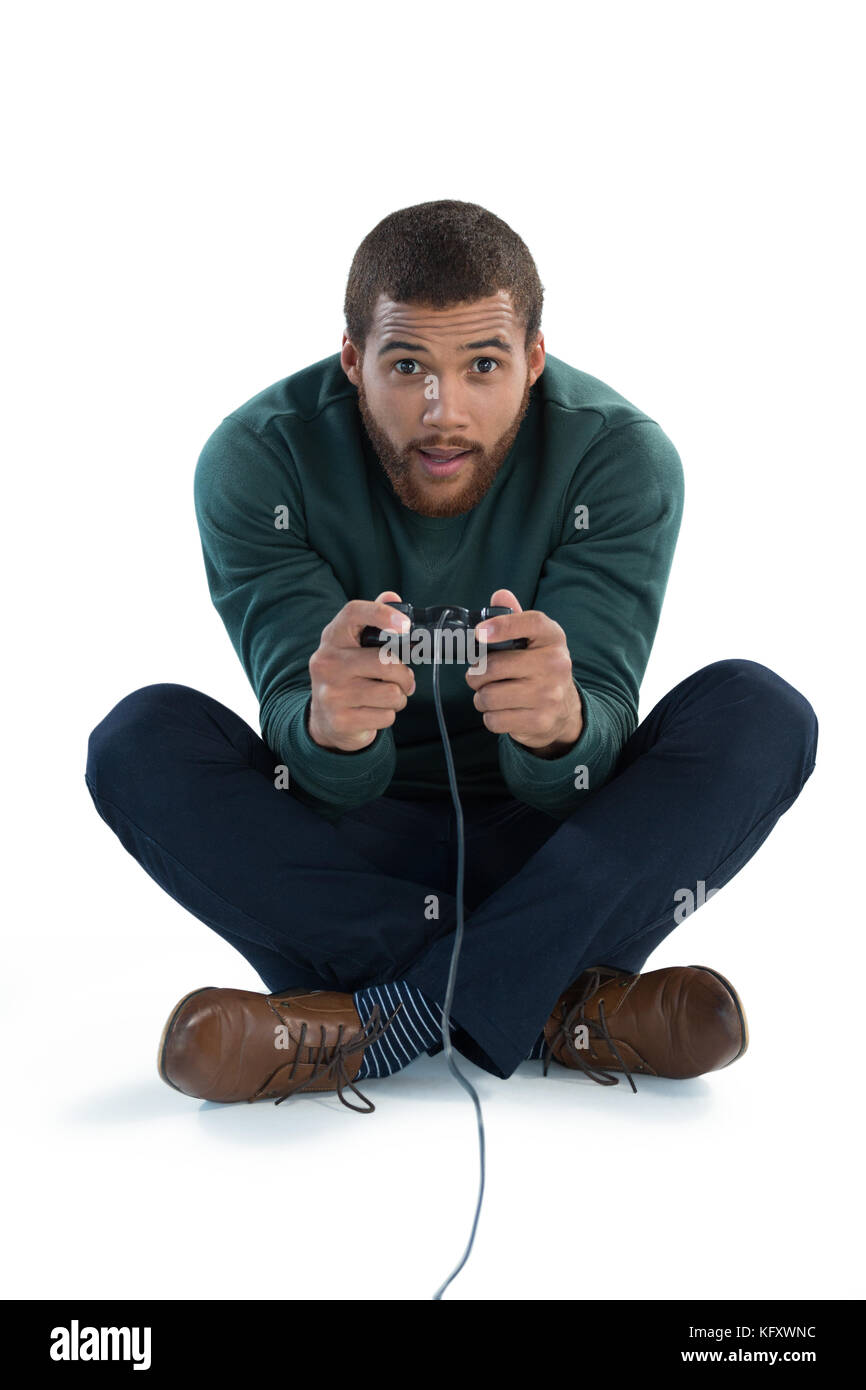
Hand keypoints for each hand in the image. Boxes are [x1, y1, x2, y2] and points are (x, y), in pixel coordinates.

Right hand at [307, 590, 415, 750]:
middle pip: (386, 661)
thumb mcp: (353, 647)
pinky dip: (388, 715)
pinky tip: (373, 712)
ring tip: (386, 697)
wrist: (325, 719)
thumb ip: (373, 622)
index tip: (405, 625)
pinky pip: (386, 716)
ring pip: (391, 692)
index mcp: (332, 638)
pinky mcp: (341, 720)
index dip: (382, 614)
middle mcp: (327, 662)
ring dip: (399, 698)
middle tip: (403, 680)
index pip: (353, 612)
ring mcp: (331, 693)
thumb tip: (393, 597)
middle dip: (404, 675)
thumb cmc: (347, 677)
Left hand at [465, 588, 583, 757]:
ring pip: (488, 695)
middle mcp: (555, 664)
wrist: (564, 709)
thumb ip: (513, 618)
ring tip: (492, 694)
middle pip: (493, 666)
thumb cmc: (539, 668)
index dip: (501, 626)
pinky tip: (502, 710)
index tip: (479, 633)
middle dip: (477, 674)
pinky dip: (490, 716)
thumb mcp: (532, 640)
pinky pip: (494, 719)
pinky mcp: (539, 720)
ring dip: (481, 697)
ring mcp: (549, 695)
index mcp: (553, 638)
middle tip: (480, 675)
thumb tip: (499, 595)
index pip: (530, 623)